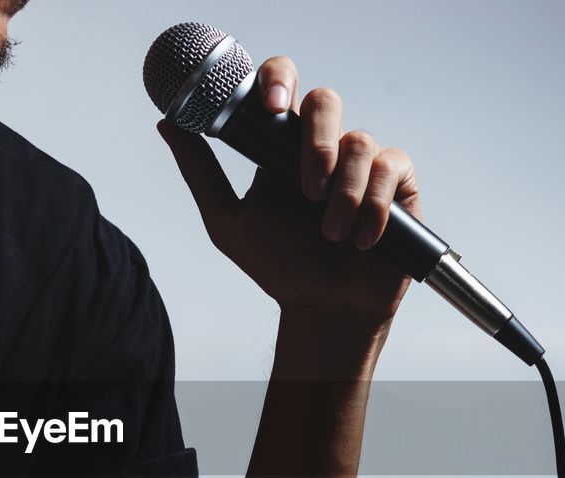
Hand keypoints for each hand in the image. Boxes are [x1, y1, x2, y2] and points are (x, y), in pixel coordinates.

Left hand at [158, 56, 420, 323]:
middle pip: (325, 100)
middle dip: (315, 143)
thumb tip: (167, 123)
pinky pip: (391, 167)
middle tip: (307, 190)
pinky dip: (374, 206)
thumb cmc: (279, 268)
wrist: (324, 309)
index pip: (283, 86)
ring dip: (343, 194)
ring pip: (359, 141)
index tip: (271, 104)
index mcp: (282, 146)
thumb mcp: (228, 222)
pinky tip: (362, 238)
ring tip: (331, 234)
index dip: (278, 79)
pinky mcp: (398, 183)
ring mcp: (363, 162)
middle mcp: (323, 146)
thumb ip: (201, 172)